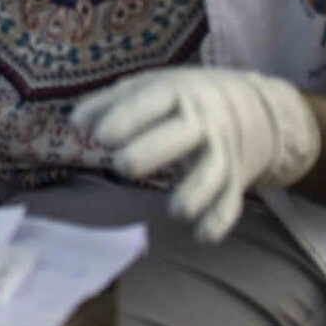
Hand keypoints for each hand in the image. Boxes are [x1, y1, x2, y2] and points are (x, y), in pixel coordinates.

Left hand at [72, 68, 320, 243]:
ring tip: (175, 211)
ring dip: (197, 192)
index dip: (126, 117)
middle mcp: (203, 121)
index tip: (99, 137)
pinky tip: (203, 236)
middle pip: (184, 134)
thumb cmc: (177, 99)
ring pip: (215, 171)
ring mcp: (222, 150)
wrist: (250, 106)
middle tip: (122, 166)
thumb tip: (76, 123)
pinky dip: (221, 219)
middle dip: (154, 150)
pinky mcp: (236, 177)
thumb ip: (108, 104)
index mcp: (176, 93)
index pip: (152, 100)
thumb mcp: (145, 89)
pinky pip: (232, 200)